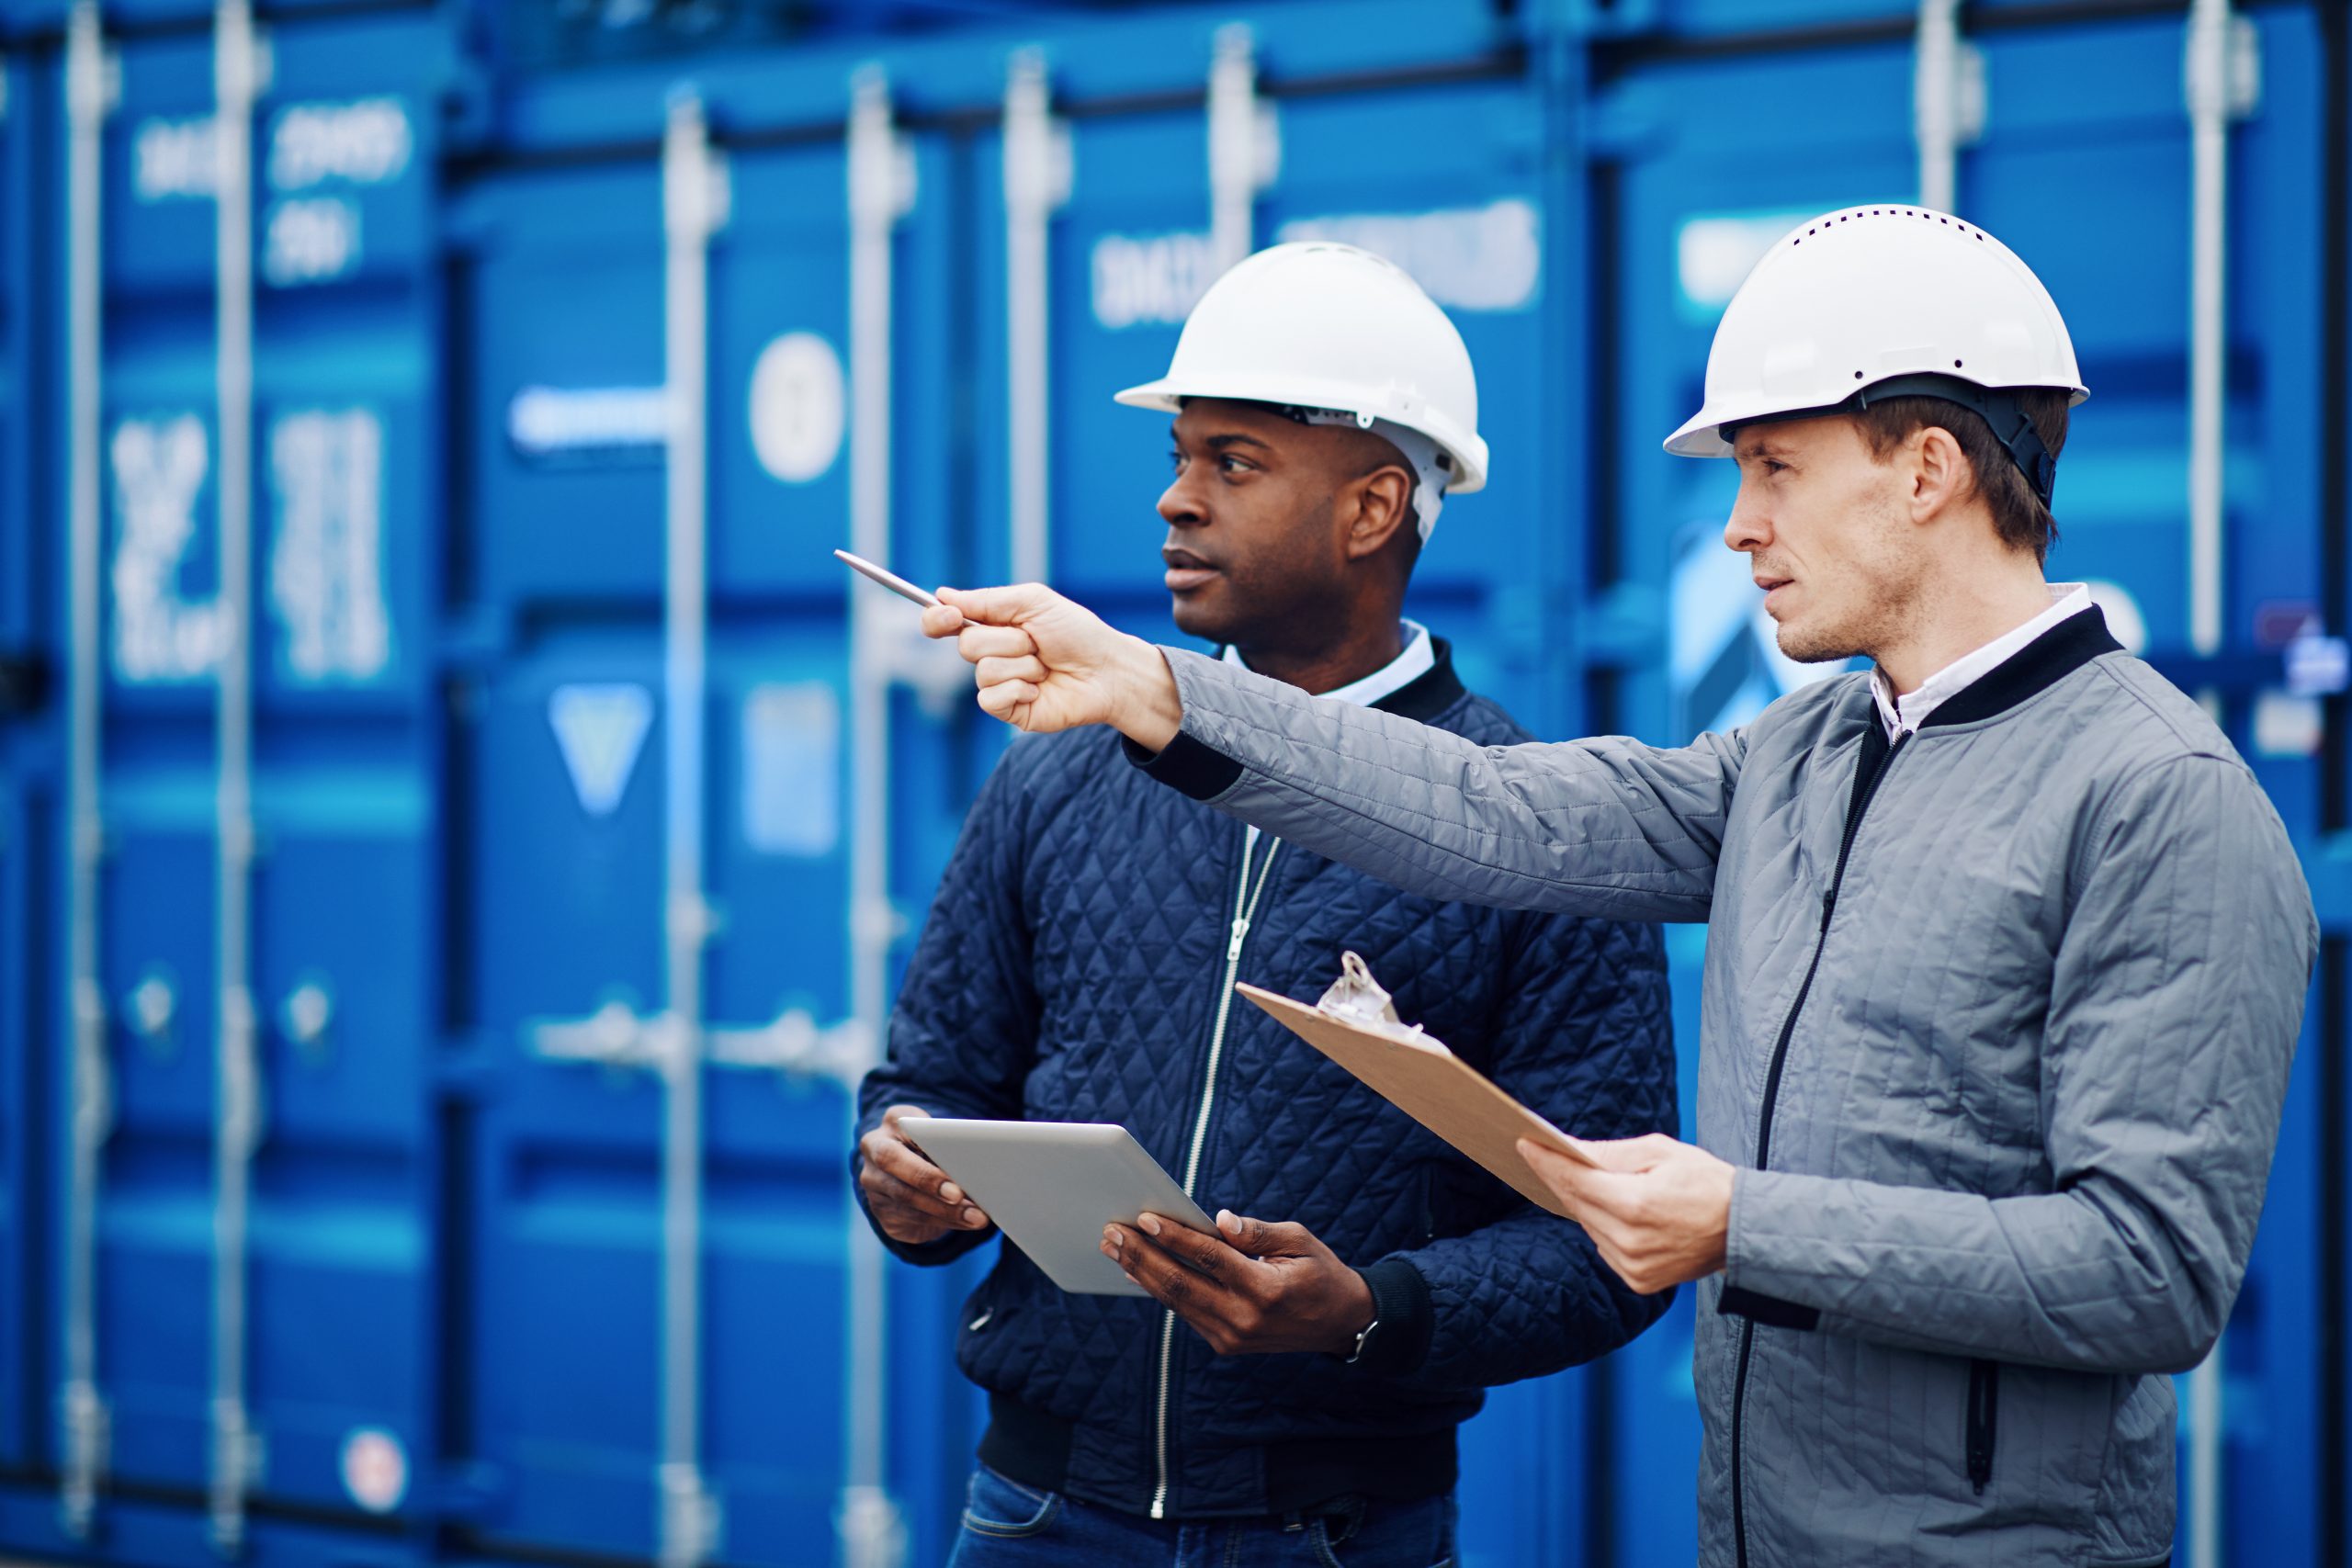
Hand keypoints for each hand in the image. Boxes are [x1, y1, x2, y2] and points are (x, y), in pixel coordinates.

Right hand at [857, 1105, 991, 1245]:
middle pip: (893, 1161)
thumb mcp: (939, 1138)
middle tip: (958, 1194)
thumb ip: (949, 1144)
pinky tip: (964, 1222)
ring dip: (944, 1210)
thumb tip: (977, 1163)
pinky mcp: (881, 1211)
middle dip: (928, 1179)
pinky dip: (943, 1222)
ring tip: (975, 1217)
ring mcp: (873, 1182)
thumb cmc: (934, 1149)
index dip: (926, 1138)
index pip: (905, 1124)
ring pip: (905, 1197)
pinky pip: (911, 1219)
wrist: (909, 1175)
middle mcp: (875, 1149)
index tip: (952, 1153)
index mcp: (894, 1121)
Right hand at [920, 584, 1183, 749]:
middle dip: (1007, 640)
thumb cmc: (1076, 633)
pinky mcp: (1009, 710)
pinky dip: (1019, 689)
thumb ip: (985, 600)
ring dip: (1022, 664)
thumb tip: (942, 595)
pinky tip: (1040, 689)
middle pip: (968, 645)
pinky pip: (990, 699)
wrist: (1107, 670)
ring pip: (983, 671)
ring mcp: (999, 684)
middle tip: (1036, 642)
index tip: (947, 616)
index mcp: (993, 625)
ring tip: (1045, 666)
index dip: (937, 619)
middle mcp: (991, 654)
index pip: (945, 622)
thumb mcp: (1033, 602)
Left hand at [1100, 1209, 1374, 1355]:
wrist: (1340, 1323)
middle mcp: (1244, 1319)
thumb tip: (1219, 1220)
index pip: (1210, 1259)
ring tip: (1113, 1247)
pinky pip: (1185, 1312)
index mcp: (1266, 1290)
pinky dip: (1158, 1290)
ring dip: (1140, 1272)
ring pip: (1175, 1302)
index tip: (1146, 1218)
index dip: (1176, 1237)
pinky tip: (1136, 1270)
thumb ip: (1257, 1232)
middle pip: (1180, 1284)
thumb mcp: (1299, 1241)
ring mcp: (1232, 1337)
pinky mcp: (1224, 1344)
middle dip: (1142, 1256)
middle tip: (1112, 1232)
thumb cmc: (1319, 1272)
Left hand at [1515, 1133, 1734, 1295]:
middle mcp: (1629, 1241)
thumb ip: (1609, 1154)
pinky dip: (1603, 1226)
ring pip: (1588, 1225)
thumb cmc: (1705, 1181)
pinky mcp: (1638, 1280)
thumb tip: (1568, 1149)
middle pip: (1576, 1203)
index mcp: (1635, 1205)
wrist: (1743, 1229)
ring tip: (1581, 1179)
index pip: (1574, 1180)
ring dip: (1584, 1203)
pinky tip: (1615, 1211)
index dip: (1546, 1160)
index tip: (1524, 1142)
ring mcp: (1632, 1266)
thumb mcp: (1660, 1152)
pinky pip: (1604, 1246)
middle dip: (1558, 1177)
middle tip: (1538, 1153)